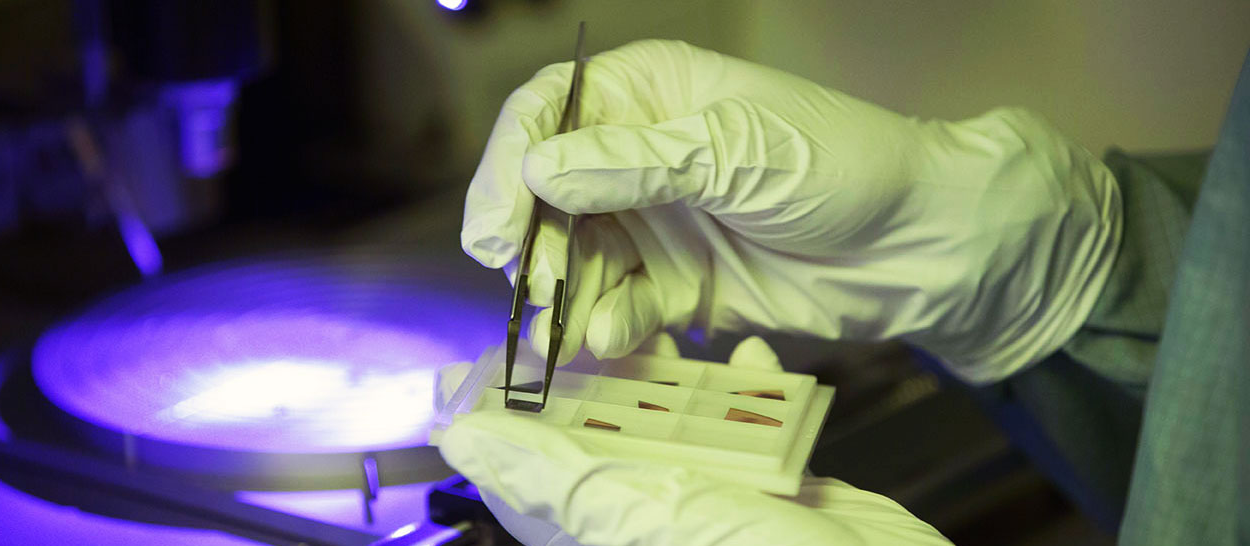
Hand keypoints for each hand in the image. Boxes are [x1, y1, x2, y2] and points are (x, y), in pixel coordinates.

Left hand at [436, 336, 951, 545]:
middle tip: (588, 321)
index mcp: (613, 528)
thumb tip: (463, 443)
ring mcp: (722, 504)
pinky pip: (749, 429)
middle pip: (602, 438)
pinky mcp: (781, 491)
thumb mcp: (649, 516)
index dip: (505, 416)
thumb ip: (557, 479)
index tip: (493, 360)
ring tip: (665, 336)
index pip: (529, 475)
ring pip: (674, 424)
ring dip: (670, 376)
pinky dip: (749, 390)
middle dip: (595, 378)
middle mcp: (658, 516)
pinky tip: (753, 362)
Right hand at [461, 39, 1119, 382]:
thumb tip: (538, 171)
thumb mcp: (738, 151)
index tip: (494, 225)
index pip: (547, 114)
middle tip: (535, 285)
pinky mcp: (677, 286)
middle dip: (534, 243)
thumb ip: (636, 165)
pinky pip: (619, 307)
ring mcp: (655, 223)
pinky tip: (614, 338)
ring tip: (570, 328)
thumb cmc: (843, 166)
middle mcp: (639, 156)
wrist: (919, 246)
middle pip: (547, 196)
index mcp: (650, 94)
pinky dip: (609, 325)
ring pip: (576, 259)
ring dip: (565, 296)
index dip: (507, 165)